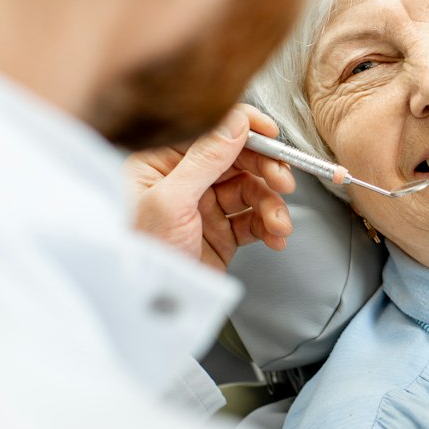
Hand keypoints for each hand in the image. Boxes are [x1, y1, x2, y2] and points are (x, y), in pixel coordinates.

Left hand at [125, 104, 296, 270]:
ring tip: (279, 224)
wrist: (149, 306)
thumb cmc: (143, 256)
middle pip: (239, 160)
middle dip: (266, 171)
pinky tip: (275, 236)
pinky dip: (269, 227)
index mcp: (161, 162)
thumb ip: (205, 159)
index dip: (246, 129)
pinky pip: (253, 220)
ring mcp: (204, 206)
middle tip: (284, 183)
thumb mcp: (172, 201)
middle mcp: (185, 180)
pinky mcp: (221, 232)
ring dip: (272, 206)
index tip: (272, 135)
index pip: (211, 132)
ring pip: (252, 191)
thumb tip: (236, 122)